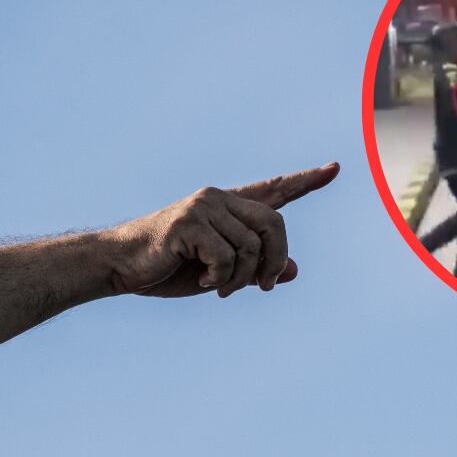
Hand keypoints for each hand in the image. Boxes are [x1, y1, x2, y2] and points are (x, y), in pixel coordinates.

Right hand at [104, 162, 339, 297]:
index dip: (306, 181)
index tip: (334, 168)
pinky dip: (221, 278)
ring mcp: (204, 206)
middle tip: (262, 287)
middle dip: (275, 261)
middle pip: (275, 224)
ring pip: (252, 245)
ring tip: (220, 287)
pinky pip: (227, 256)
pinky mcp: (189, 222)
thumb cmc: (169, 268)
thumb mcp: (220, 273)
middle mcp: (219, 198)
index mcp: (229, 205)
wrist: (121, 267)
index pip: (275, 189)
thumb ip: (254, 268)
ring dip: (242, 278)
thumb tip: (292, 270)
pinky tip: (201, 279)